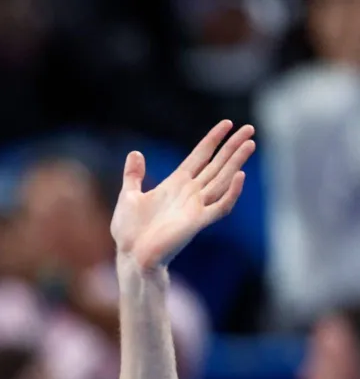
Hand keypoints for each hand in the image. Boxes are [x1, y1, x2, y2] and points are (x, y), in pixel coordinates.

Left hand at [111, 120, 254, 270]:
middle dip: (232, 146)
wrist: (130, 255)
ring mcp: (195, 207)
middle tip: (249, 128)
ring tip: (249, 144)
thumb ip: (134, 175)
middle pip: (216, 165)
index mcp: (175, 184)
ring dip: (236, 163)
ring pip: (222, 180)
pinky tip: (240, 176)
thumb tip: (135, 153)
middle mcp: (189, 193)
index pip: (199, 156)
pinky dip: (231, 193)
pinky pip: (220, 206)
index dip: (213, 140)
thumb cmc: (129, 231)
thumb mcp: (128, 196)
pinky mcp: (197, 222)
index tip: (226, 123)